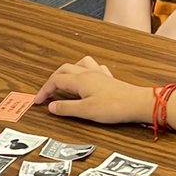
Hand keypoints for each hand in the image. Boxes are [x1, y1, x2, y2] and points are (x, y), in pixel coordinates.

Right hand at [33, 56, 149, 122]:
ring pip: (78, 64)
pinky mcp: (108, 79)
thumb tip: (51, 106)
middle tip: (47, 93)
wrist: (137, 103)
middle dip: (52, 80)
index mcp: (80, 80)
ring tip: (64, 81)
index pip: (55, 81)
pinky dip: (85, 71)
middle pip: (64, 70)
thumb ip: (66, 108)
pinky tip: (87, 79)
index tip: (38, 101)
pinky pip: (93, 68)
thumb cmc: (114, 106)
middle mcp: (88, 73)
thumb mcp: (85, 111)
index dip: (44, 90)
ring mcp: (99, 74)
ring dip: (68, 71)